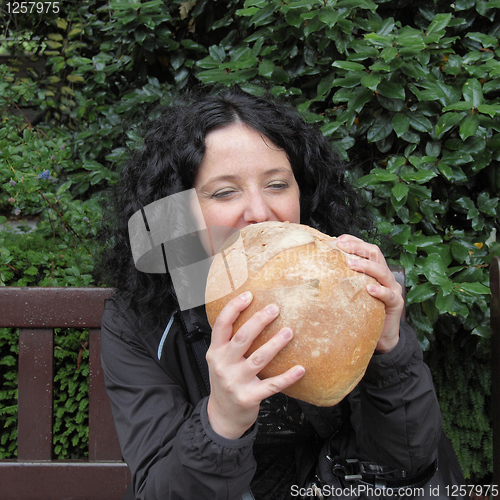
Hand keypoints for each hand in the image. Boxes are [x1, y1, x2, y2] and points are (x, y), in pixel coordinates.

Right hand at [206, 291, 304, 439]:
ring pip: (258, 358)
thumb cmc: (226, 380)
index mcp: (215, 351)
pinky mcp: (249, 397)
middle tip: (275, 308)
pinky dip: (287, 377)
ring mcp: (235, 382)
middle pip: (242, 338)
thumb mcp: (219, 359)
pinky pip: (272, 385)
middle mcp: (223, 365)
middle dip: (259, 321)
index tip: (249, 295)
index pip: (222, 324)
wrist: (222, 416)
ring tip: (289, 332)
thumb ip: (229, 341)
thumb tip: (251, 312)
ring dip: (275, 343)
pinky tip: (300, 369)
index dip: (234, 307)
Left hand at [335, 234, 403, 353]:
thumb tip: (319, 269)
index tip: (338, 239)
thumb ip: (344, 280)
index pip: (367, 249)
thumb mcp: (352, 292)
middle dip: (358, 247)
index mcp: (375, 270)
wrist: (381, 335)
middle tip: (341, 246)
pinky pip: (390, 295)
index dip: (354, 241)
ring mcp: (393, 289)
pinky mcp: (396, 304)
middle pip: (375, 254)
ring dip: (365, 266)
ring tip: (350, 263)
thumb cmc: (363, 311)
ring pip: (382, 271)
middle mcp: (385, 276)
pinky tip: (369, 289)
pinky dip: (380, 290)